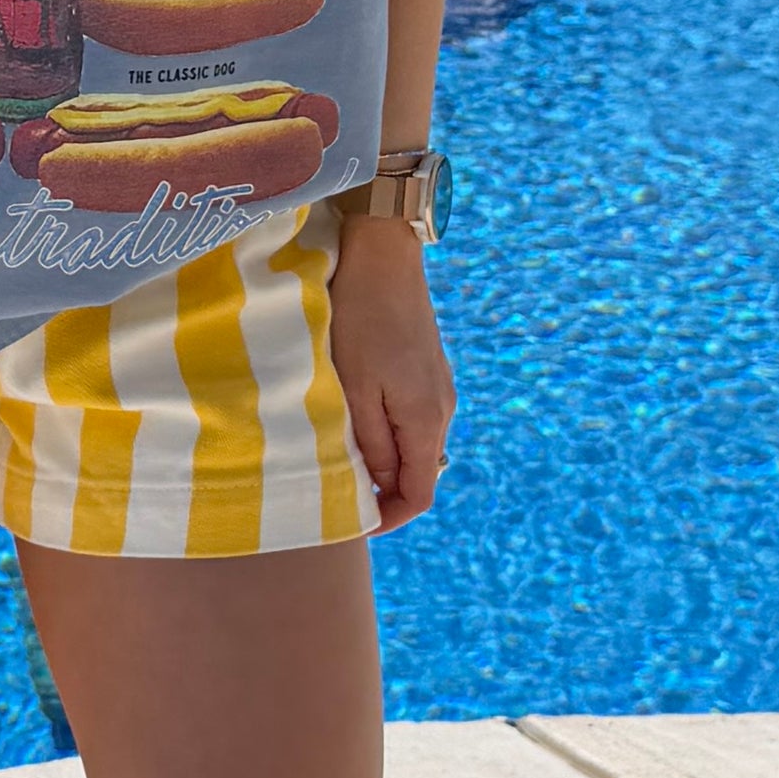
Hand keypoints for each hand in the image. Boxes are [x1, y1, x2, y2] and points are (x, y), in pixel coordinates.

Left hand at [326, 217, 455, 527]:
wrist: (382, 253)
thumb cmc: (360, 317)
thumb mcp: (354, 388)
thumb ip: (370, 442)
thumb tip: (379, 484)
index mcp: (427, 420)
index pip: (419, 495)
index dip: (387, 519)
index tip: (351, 524)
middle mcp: (442, 409)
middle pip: (417, 473)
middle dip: (381, 492)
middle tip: (336, 491)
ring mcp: (437, 387)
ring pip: (412, 445)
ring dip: (381, 460)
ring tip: (339, 454)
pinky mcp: (426, 369)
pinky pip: (410, 418)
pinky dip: (386, 432)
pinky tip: (354, 417)